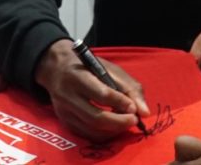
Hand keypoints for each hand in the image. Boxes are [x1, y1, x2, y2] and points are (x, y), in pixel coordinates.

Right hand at [34, 39, 149, 141]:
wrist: (56, 68)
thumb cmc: (86, 66)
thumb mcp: (108, 68)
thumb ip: (129, 87)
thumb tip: (144, 112)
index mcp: (77, 76)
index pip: (101, 93)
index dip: (121, 103)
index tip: (134, 108)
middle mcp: (67, 95)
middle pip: (96, 117)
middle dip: (119, 122)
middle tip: (134, 120)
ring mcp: (64, 111)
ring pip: (92, 129)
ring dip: (114, 130)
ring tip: (125, 123)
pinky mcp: (64, 122)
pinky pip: (87, 135)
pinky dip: (104, 135)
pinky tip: (113, 127)